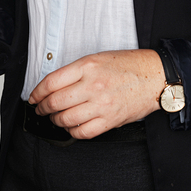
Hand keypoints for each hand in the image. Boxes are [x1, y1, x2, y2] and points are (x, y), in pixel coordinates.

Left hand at [28, 49, 165, 138]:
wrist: (156, 76)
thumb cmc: (130, 66)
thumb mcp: (99, 58)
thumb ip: (76, 71)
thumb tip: (54, 86)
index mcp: (88, 66)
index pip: (51, 82)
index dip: (37, 92)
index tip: (34, 97)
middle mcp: (93, 85)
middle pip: (55, 102)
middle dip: (42, 108)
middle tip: (40, 109)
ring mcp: (101, 105)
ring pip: (65, 119)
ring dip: (55, 120)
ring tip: (56, 117)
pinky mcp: (110, 120)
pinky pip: (82, 132)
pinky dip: (72, 131)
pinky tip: (71, 126)